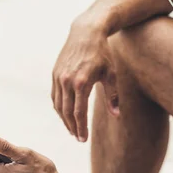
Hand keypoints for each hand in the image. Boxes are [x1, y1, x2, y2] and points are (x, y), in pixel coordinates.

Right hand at [51, 20, 119, 141]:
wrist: (86, 33)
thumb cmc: (102, 53)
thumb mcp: (110, 74)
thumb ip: (113, 96)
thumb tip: (117, 116)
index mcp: (81, 83)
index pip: (79, 113)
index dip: (81, 128)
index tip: (83, 139)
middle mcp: (67, 81)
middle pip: (67, 112)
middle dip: (72, 127)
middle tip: (78, 138)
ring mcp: (58, 77)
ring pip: (58, 105)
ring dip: (64, 119)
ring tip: (72, 129)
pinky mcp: (55, 74)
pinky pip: (54, 96)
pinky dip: (59, 108)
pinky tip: (66, 114)